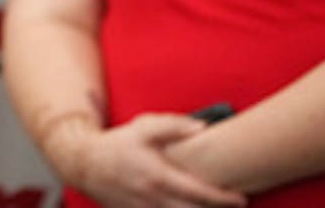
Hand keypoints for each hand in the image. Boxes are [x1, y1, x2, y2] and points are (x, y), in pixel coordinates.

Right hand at [51, 113, 246, 207]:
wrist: (84, 163)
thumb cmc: (117, 144)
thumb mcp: (143, 127)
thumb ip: (174, 125)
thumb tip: (203, 128)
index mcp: (159, 176)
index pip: (200, 193)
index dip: (224, 199)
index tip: (241, 198)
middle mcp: (154, 198)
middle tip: (235, 206)